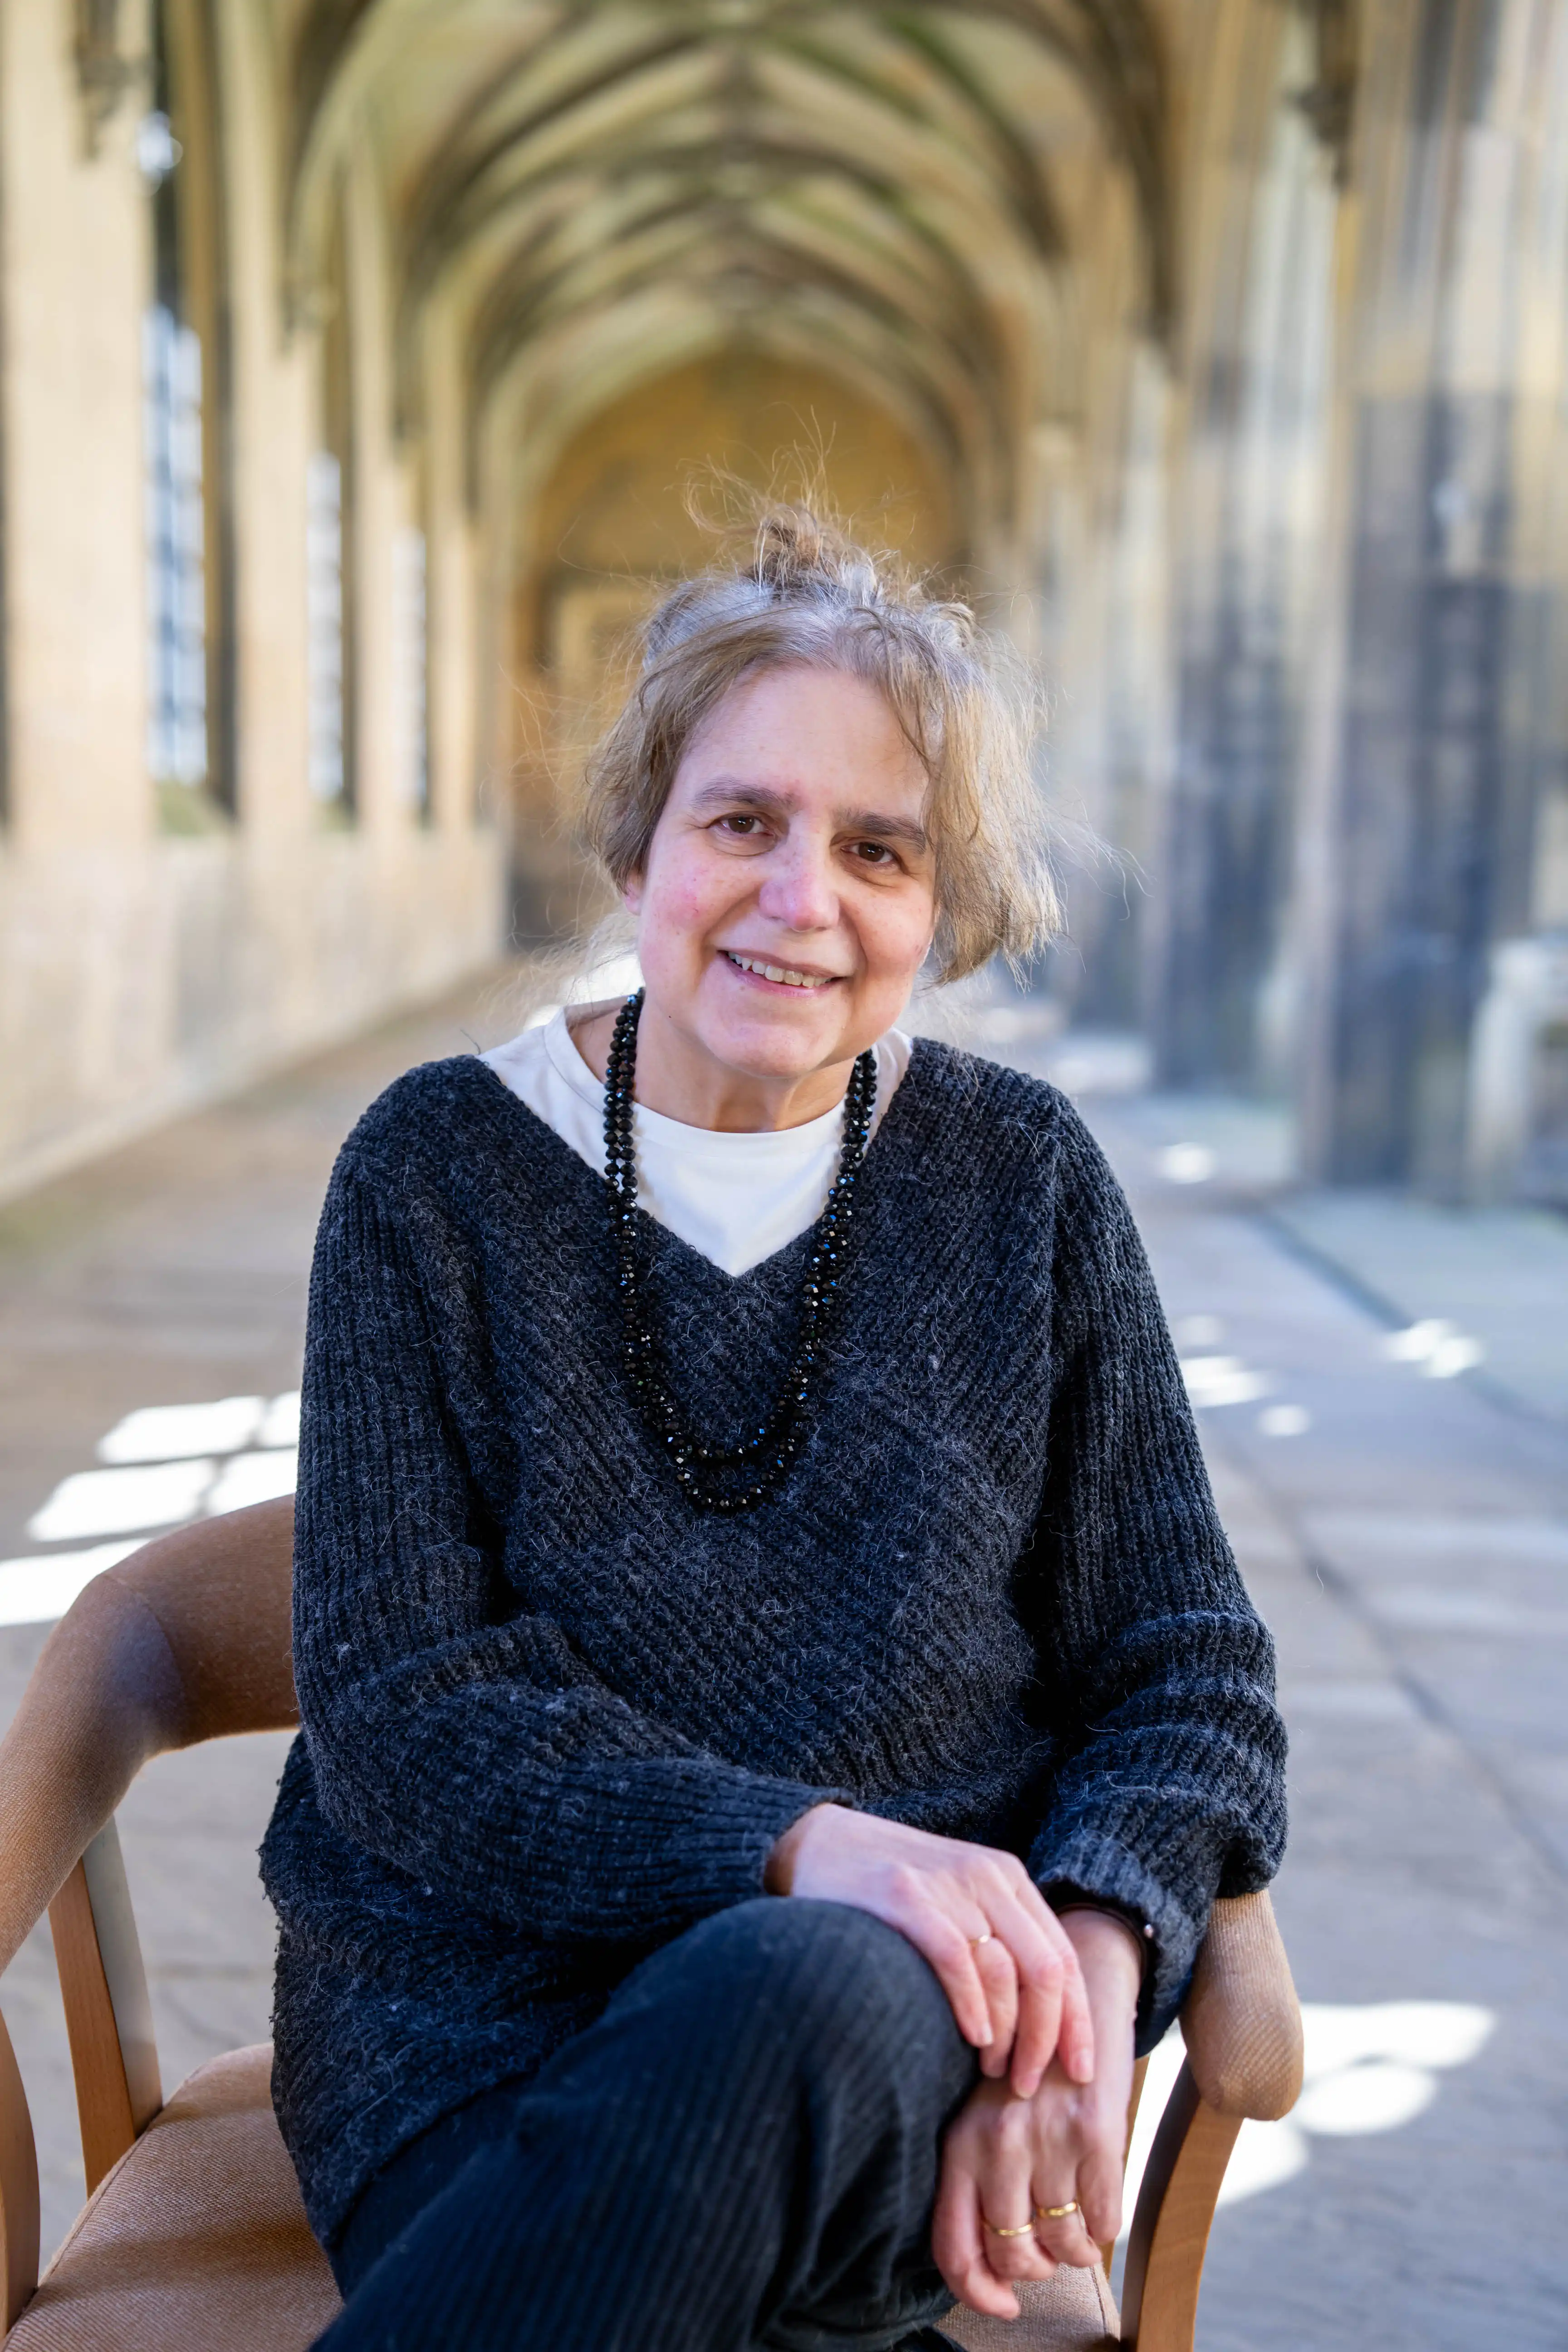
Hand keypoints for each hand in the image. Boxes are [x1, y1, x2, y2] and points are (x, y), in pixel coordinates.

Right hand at [765, 1804, 1092, 2096]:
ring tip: (993, 2070)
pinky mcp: (903, 1894)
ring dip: (1008, 2034)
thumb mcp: (957, 1903)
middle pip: (1044, 1970)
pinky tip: (972, 2036)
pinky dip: (971, 2004)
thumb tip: (1040, 2025)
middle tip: (1026, 2085)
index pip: (1063, 1958)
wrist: (817, 1842)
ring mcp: (945, 1883)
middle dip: (1046, 2039)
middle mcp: (985, 1876)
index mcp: (1006, 1878)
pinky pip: (956, 1958)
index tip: (1081, 2073)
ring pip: (1005, 1971)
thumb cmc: (889, 1893)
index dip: (1079, 2022)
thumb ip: (996, 1943)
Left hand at [931, 1911, 1140, 2320]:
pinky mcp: (1096, 2133)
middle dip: (1037, 2267)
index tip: (1005, 2304)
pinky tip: (1100, 2198)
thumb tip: (991, 2270)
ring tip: (1077, 2220)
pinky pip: (1104, 2223)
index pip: (953, 2247)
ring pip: (1065, 2246)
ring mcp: (1046, 2137)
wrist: (1076, 1990)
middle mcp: (996, 2141)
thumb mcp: (982, 2112)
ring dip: (1076, 2248)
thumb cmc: (1026, 2068)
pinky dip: (1105, 2226)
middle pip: (1014, 2256)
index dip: (979, 2292)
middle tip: (1049, 2247)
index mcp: (958, 2140)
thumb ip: (977, 2178)